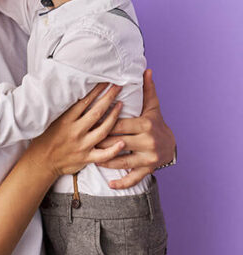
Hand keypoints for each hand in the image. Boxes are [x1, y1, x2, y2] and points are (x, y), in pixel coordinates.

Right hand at [27, 84, 125, 178]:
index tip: (105, 82)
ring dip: (114, 117)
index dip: (96, 91)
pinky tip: (123, 142)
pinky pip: (103, 154)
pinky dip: (114, 149)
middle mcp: (75, 131)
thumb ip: (66, 111)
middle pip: (96, 112)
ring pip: (103, 130)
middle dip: (108, 98)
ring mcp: (81, 145)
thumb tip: (77, 95)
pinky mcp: (86, 158)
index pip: (84, 102)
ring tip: (121, 105)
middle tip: (118, 87)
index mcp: (65, 120)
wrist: (41, 161)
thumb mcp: (52, 121)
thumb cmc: (46, 138)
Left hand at [95, 69, 176, 188]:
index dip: (103, 123)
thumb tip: (146, 70)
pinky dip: (122, 182)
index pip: (119, 123)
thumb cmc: (157, 124)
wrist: (172, 146)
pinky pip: (134, 177)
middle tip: (81, 141)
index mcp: (145, 125)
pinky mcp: (148, 169)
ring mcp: (148, 157)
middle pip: (117, 141)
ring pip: (122, 160)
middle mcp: (147, 141)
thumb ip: (147, 90)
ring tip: (90, 158)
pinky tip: (111, 184)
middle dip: (99, 142)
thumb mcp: (153, 107)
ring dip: (105, 161)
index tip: (87, 122)